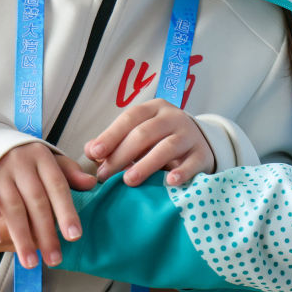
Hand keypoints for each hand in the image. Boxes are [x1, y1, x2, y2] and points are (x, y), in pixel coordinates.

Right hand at [0, 141, 94, 267]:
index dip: (67, 211)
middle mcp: (21, 162)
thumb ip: (68, 172)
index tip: (75, 236)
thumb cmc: (22, 155)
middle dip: (47, 232)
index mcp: (42, 156)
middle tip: (55, 258)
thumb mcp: (46, 159)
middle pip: (37, 200)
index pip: (58, 186)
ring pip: (13, 206)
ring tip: (31, 261)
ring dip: (22, 236)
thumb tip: (91, 183)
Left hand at [84, 98, 215, 186]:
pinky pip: (192, 163)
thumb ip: (114, 142)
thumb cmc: (160, 140)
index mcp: (154, 108)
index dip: (111, 135)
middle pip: (145, 133)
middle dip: (122, 154)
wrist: (200, 144)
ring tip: (129, 180)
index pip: (130, 117)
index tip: (94, 154)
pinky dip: (181, 172)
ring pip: (167, 147)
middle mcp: (173, 118)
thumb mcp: (139, 135)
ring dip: (146, 164)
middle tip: (105, 175)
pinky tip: (169, 182)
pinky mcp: (202, 154)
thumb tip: (90, 150)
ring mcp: (189, 135)